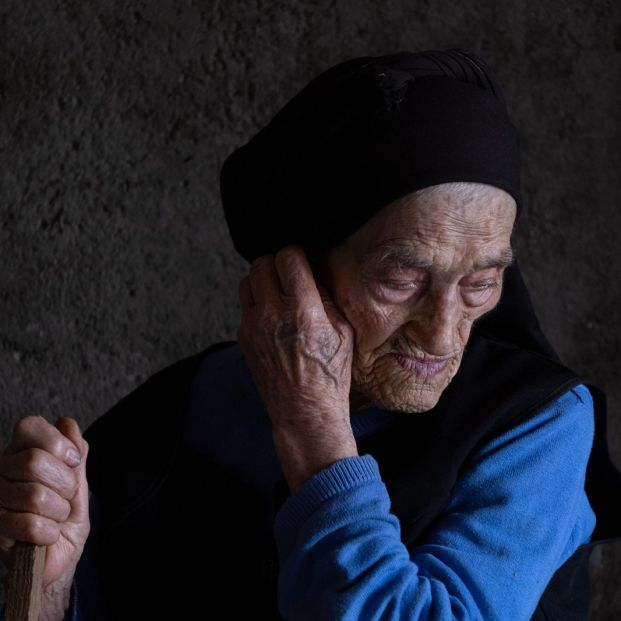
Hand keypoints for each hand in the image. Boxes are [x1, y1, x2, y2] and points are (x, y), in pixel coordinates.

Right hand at [0, 415, 89, 613]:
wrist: (59, 559)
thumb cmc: (66, 518)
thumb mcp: (78, 483)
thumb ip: (75, 454)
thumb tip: (67, 424)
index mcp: (22, 452)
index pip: (29, 426)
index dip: (57, 443)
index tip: (73, 462)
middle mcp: (2, 471)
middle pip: (35, 461)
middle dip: (64, 484)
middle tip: (65, 498)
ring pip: (34, 495)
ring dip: (58, 512)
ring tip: (55, 518)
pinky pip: (29, 524)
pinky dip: (49, 533)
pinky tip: (47, 535)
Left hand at [237, 246, 357, 490]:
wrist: (304, 410)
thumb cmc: (329, 374)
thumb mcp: (343, 332)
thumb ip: (326, 297)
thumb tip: (313, 273)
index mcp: (303, 310)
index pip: (288, 258)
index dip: (297, 255)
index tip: (303, 262)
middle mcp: (272, 314)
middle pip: (261, 263)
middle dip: (277, 263)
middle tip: (289, 273)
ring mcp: (252, 326)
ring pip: (247, 280)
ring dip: (262, 280)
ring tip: (278, 292)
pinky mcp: (243, 337)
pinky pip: (244, 304)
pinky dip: (257, 301)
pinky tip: (272, 314)